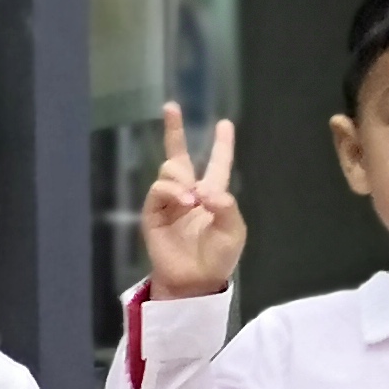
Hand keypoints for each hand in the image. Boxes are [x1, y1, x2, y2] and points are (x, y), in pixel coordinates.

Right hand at [140, 103, 244, 299]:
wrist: (194, 281)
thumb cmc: (218, 257)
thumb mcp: (234, 230)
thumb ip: (226, 206)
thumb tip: (202, 189)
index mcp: (214, 195)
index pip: (217, 164)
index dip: (221, 144)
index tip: (224, 123)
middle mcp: (190, 193)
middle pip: (179, 156)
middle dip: (173, 131)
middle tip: (171, 107)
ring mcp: (169, 202)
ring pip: (169, 171)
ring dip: (180, 178)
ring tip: (191, 199)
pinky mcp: (153, 213)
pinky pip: (158, 190)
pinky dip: (171, 191)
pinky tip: (183, 201)